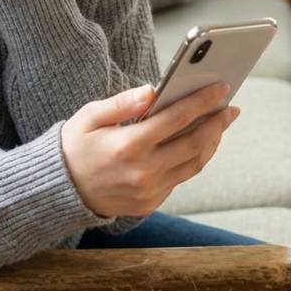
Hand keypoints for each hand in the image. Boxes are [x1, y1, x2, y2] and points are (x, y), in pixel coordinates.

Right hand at [59, 83, 240, 218]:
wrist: (61, 190)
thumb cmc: (75, 146)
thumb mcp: (90, 116)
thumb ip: (122, 102)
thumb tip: (153, 91)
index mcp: (128, 145)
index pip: (176, 118)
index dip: (202, 101)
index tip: (220, 88)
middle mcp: (143, 171)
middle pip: (194, 144)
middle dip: (217, 123)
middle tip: (230, 108)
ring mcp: (149, 191)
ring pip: (194, 164)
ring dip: (211, 142)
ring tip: (220, 124)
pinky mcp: (150, 203)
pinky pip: (180, 178)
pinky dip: (194, 159)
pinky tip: (198, 143)